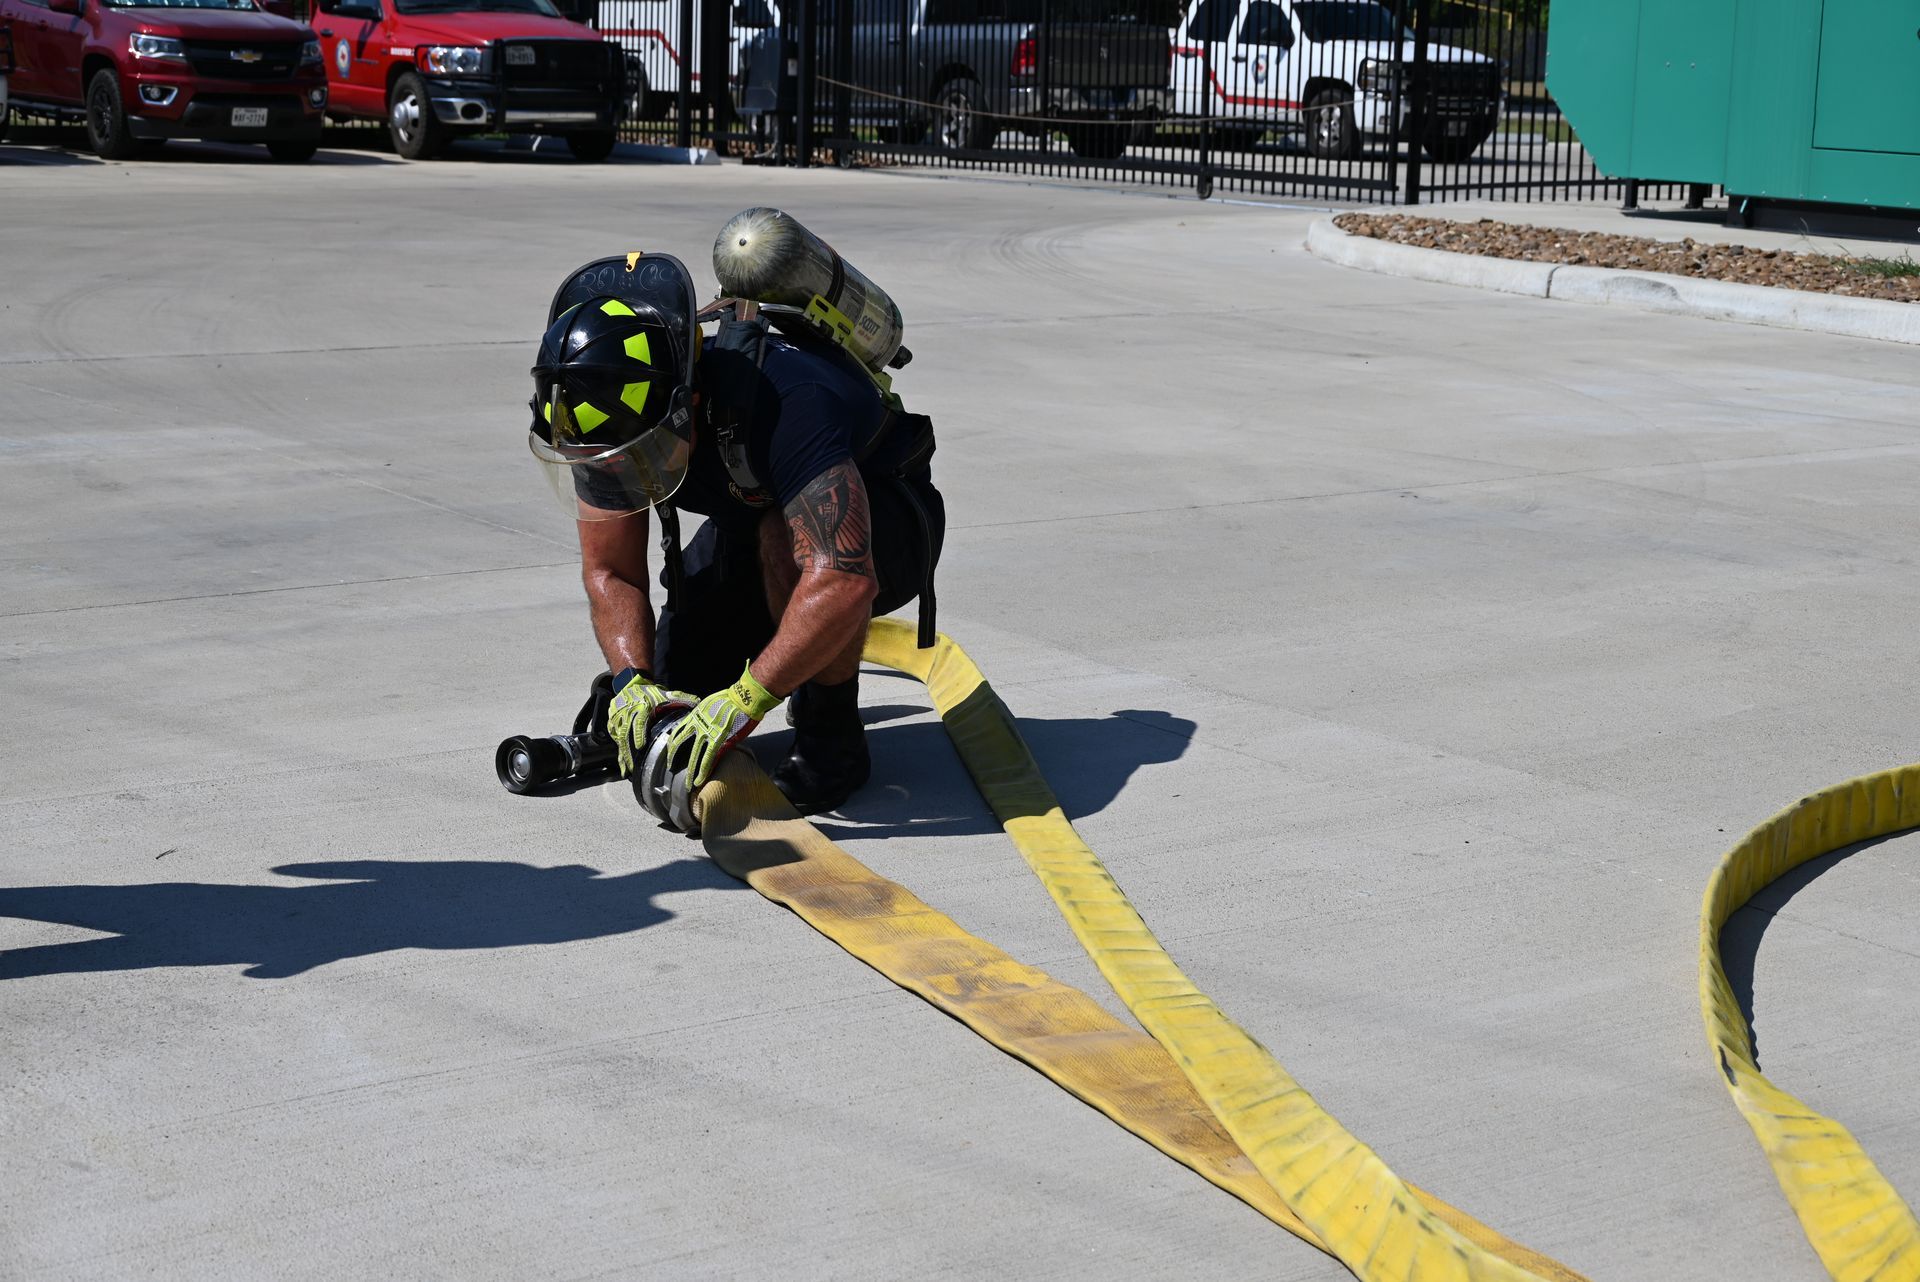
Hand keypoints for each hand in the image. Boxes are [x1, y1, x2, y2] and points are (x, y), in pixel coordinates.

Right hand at [608, 671, 694, 776]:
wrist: (630, 686)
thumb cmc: (650, 693)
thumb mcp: (665, 694)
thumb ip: (681, 699)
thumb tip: (697, 702)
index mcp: (641, 707)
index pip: (638, 721)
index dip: (638, 734)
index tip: (640, 746)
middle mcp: (627, 713)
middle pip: (625, 733)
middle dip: (628, 750)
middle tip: (632, 766)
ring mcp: (618, 718)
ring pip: (619, 738)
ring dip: (623, 754)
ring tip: (627, 769)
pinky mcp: (613, 723)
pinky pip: (614, 738)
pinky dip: (618, 751)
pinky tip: (622, 764)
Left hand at [662, 663, 782, 791]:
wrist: (743, 698)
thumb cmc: (731, 698)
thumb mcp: (710, 703)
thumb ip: (704, 714)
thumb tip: (704, 721)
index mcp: (695, 716)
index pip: (678, 731)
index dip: (673, 742)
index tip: (671, 750)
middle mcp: (697, 726)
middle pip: (680, 744)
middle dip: (673, 757)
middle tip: (670, 767)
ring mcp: (708, 735)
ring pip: (694, 756)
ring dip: (690, 771)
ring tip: (688, 783)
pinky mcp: (719, 742)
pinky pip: (709, 759)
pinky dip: (704, 771)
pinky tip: (700, 780)